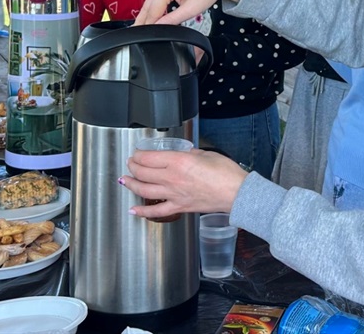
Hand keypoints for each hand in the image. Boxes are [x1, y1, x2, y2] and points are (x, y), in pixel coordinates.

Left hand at [121, 148, 247, 217]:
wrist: (236, 193)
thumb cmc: (226, 173)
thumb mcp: (206, 153)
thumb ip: (190, 153)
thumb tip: (183, 154)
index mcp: (178, 161)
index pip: (148, 157)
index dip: (138, 154)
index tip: (137, 152)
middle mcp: (172, 178)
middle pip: (142, 172)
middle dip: (132, 166)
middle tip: (131, 163)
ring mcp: (174, 194)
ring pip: (143, 190)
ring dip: (131, 184)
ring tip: (126, 180)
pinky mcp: (179, 207)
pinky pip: (155, 211)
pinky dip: (142, 211)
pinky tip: (134, 210)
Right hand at [135, 0, 246, 25]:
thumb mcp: (190, 10)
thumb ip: (171, 20)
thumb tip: (159, 28)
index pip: (152, 11)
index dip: (148, 25)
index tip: (143, 36)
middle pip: (148, 6)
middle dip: (143, 21)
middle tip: (137, 34)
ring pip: (150, 1)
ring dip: (148, 14)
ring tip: (143, 28)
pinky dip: (154, 7)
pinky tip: (153, 16)